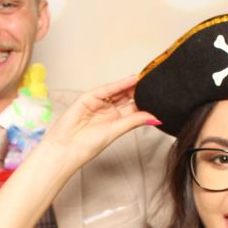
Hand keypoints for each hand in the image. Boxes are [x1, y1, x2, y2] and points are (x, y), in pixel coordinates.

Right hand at [42, 75, 158, 168]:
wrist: (66, 148)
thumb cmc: (87, 146)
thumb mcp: (116, 131)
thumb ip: (134, 121)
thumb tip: (155, 118)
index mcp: (115, 121)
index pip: (134, 108)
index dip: (146, 101)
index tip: (160, 96)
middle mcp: (107, 111)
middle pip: (127, 97)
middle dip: (140, 91)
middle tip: (155, 84)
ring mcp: (98, 103)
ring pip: (118, 91)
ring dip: (132, 86)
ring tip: (147, 79)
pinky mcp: (88, 98)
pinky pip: (106, 89)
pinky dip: (119, 84)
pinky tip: (132, 79)